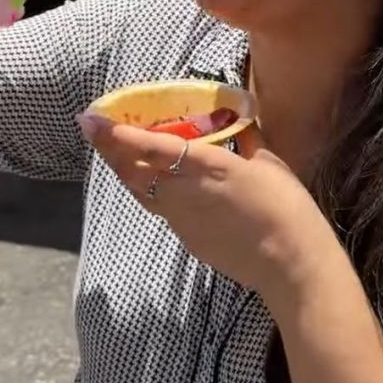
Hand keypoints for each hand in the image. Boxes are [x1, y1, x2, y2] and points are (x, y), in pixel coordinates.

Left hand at [76, 114, 339, 301]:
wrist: (289, 262)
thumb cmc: (285, 205)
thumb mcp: (268, 163)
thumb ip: (246, 143)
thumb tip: (239, 127)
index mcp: (205, 166)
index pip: (151, 147)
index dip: (119, 135)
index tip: (93, 121)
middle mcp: (183, 192)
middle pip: (134, 170)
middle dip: (110, 150)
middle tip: (94, 131)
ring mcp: (180, 219)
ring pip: (142, 192)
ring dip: (126, 171)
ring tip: (116, 155)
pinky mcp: (187, 239)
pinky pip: (162, 210)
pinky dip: (152, 193)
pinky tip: (158, 186)